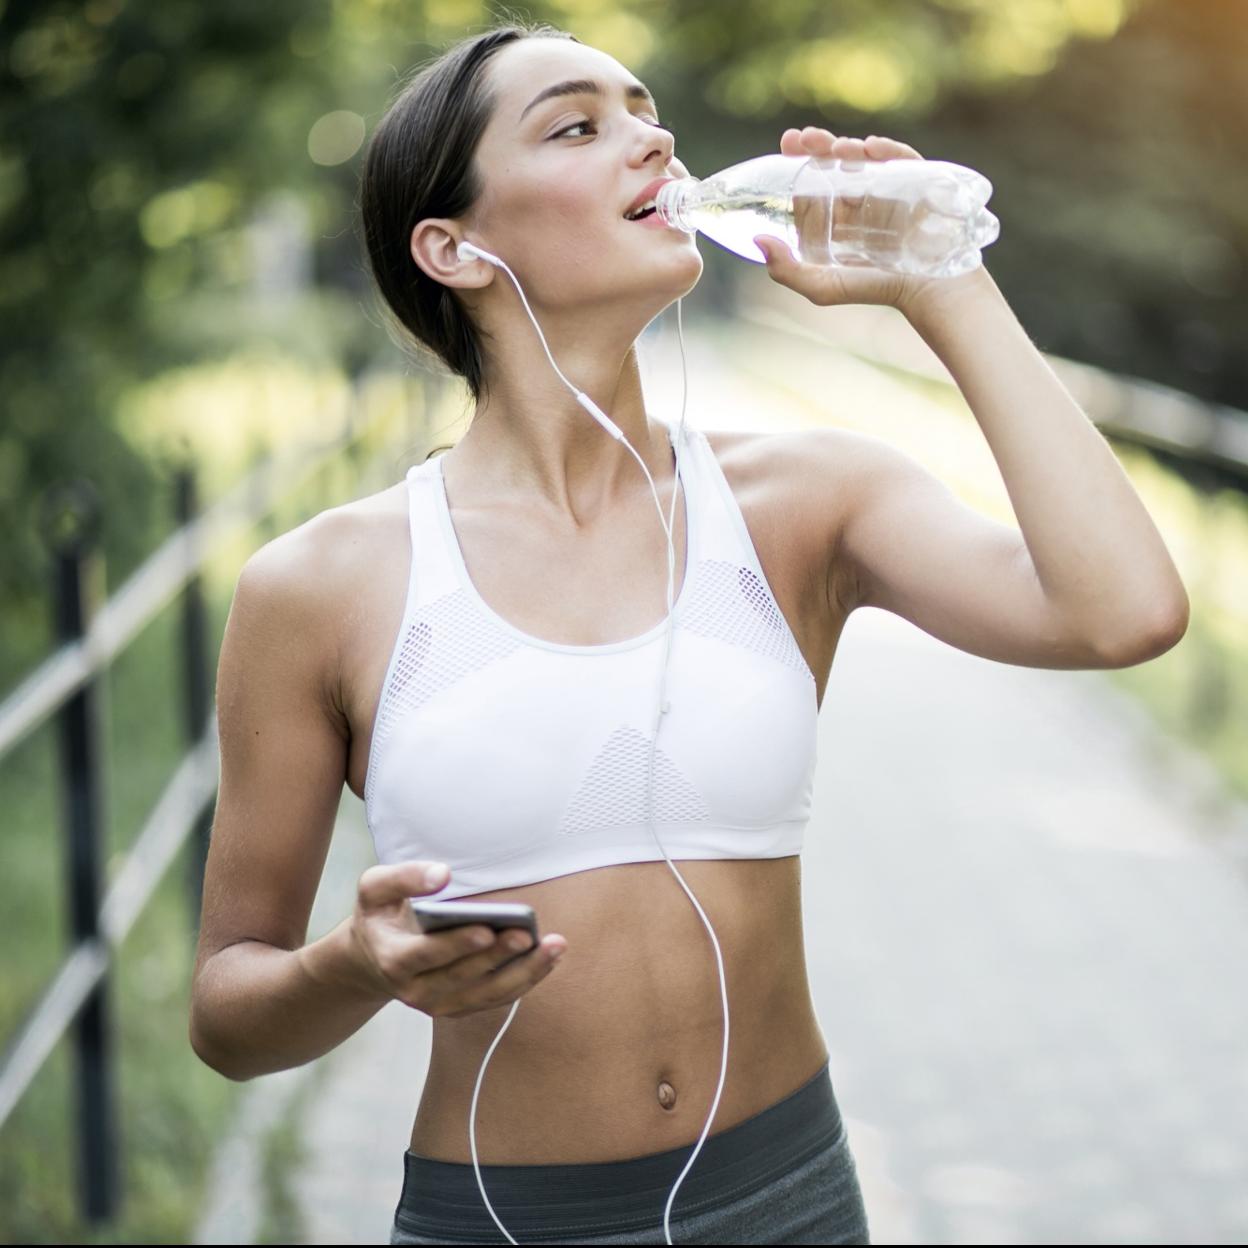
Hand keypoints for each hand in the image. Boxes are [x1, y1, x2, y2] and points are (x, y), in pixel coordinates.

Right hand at [345, 862, 566, 1018]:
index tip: (486, 930)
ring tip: (554, 947)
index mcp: (394, 959)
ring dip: (524, 973)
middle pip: (463, 976)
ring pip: (487, 994)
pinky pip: (496, 998)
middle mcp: (416, 990)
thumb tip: (441, 874)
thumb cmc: (380, 916)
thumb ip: (402, 877)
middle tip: (527, 936)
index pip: (427, 955)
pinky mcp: (459, 1006)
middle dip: (497, 957)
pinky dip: (524, 980)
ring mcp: (439, 1004)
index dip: (457, 945)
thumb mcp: (374, 888)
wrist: (372, 959)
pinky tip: (548, 958)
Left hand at [753, 127, 939, 311]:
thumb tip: (757, 241)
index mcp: (837, 219)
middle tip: (806, 138)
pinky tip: (871, 148)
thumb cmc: (876, 289)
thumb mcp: (822, 287)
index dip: (800, 160)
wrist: (929, 291)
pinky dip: (888, 150)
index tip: (788, 144)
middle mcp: (861, 201)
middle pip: (837, 163)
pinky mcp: (919, 184)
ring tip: (837, 149)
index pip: (815, 181)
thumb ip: (786, 271)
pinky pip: (904, 159)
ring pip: (866, 157)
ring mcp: (890, 190)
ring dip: (849, 147)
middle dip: (820, 145)